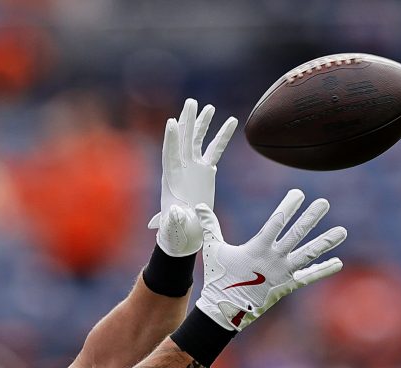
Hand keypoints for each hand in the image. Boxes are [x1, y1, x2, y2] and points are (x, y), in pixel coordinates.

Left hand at [149, 98, 237, 256]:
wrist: (187, 231)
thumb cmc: (177, 229)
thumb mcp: (174, 225)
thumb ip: (173, 218)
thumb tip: (175, 212)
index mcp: (170, 178)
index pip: (169, 154)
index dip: (170, 139)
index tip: (171, 122)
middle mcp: (181, 168)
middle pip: (183, 140)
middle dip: (187, 121)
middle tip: (191, 102)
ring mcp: (194, 167)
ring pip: (198, 140)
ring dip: (203, 124)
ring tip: (209, 108)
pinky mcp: (206, 170)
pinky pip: (215, 150)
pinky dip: (222, 136)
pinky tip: (231, 122)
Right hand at [192, 191, 346, 330]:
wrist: (225, 310)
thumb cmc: (218, 277)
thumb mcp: (213, 250)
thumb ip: (210, 226)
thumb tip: (198, 208)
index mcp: (258, 248)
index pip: (276, 222)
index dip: (289, 206)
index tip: (300, 193)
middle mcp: (274, 259)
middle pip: (297, 234)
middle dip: (311, 218)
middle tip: (325, 203)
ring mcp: (283, 273)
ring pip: (308, 255)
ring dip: (326, 242)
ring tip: (342, 231)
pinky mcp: (287, 286)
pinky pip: (309, 277)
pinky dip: (323, 270)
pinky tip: (338, 262)